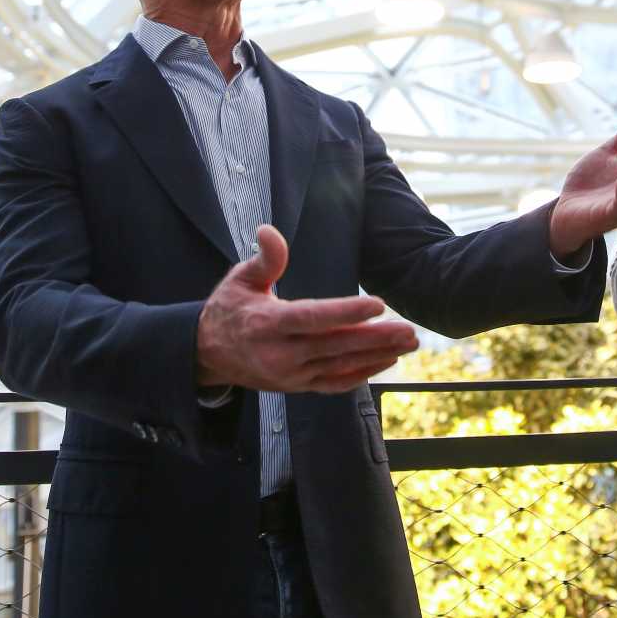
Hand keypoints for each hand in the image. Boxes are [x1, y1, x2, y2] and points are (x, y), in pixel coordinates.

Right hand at [195, 225, 418, 392]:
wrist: (208, 354)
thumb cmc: (229, 310)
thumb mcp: (240, 279)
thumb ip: (265, 258)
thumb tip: (269, 231)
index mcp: (265, 324)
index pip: (312, 318)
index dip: (345, 313)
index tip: (377, 305)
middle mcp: (279, 354)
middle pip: (334, 346)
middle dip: (375, 338)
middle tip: (408, 330)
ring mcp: (290, 375)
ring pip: (340, 366)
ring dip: (377, 355)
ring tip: (407, 343)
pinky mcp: (298, 386)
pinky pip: (335, 383)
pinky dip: (362, 374)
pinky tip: (386, 360)